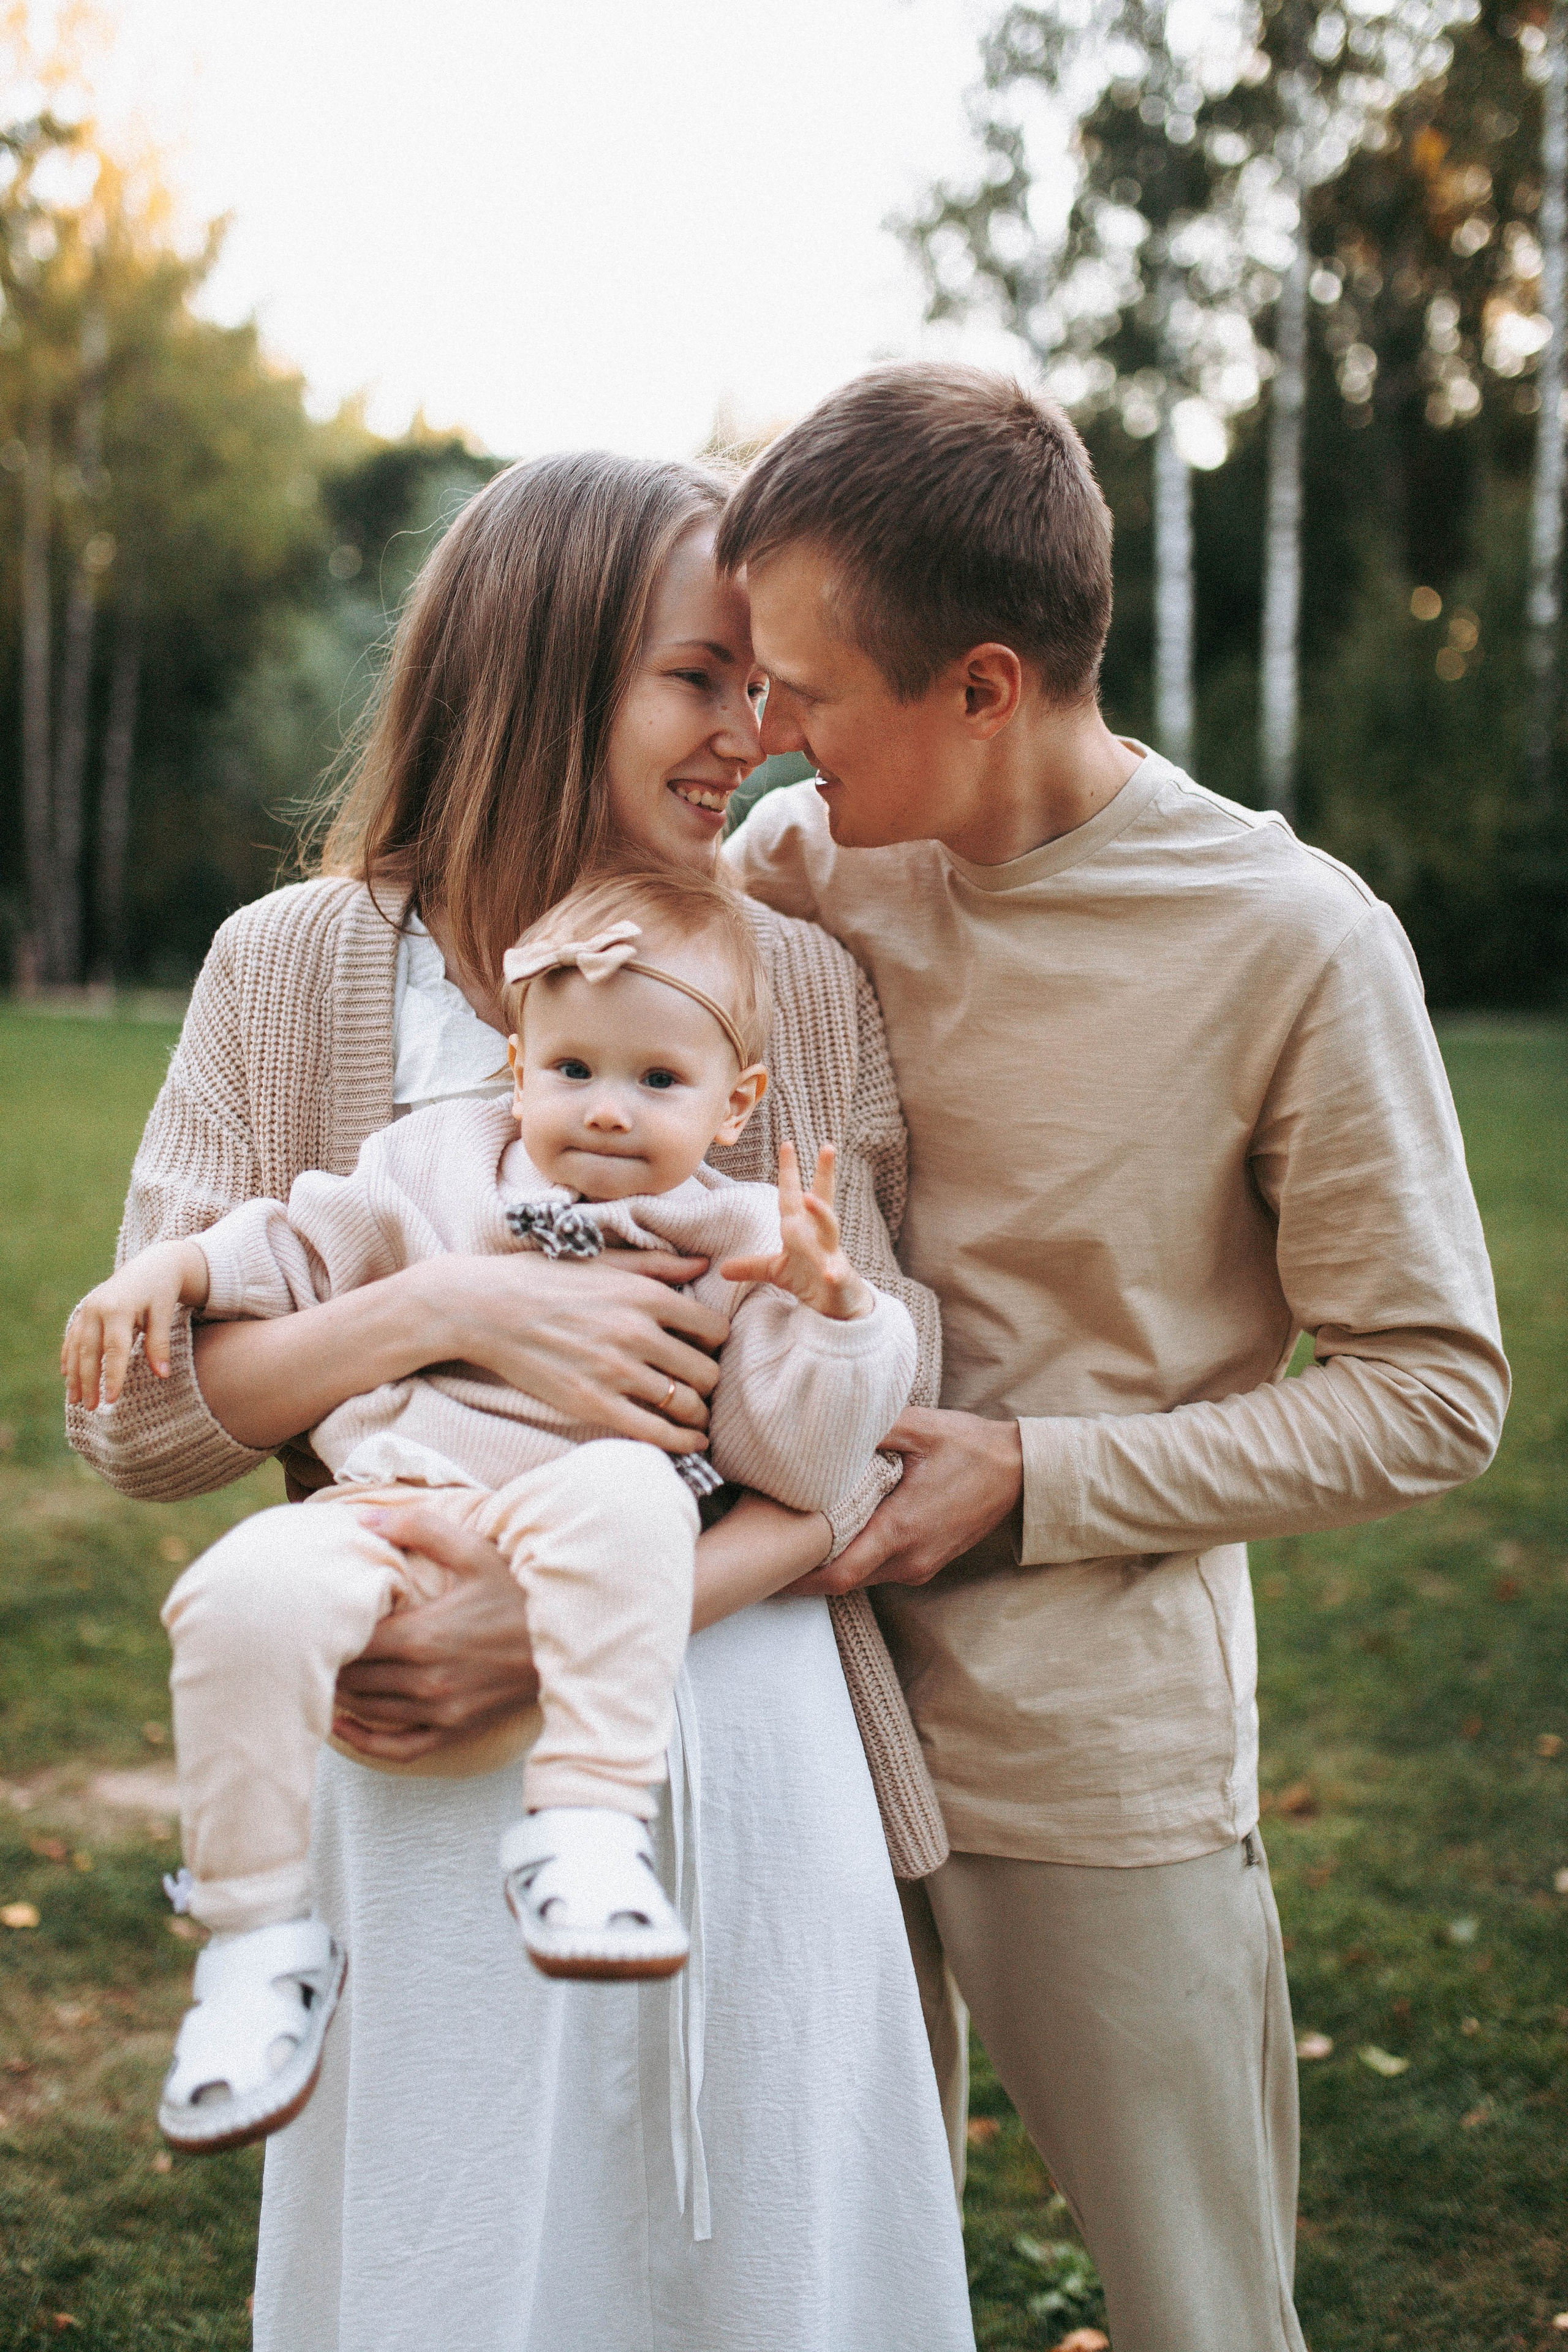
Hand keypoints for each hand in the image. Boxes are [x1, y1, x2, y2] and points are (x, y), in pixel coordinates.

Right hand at [62, 1240, 209, 1408]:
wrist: (151, 1265)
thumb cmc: (161, 1291)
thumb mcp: (164, 1313)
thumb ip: (159, 1343)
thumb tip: (162, 1375)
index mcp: (118, 1309)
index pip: (114, 1349)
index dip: (113, 1376)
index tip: (112, 1400)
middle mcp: (97, 1309)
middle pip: (90, 1352)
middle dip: (89, 1382)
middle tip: (91, 1408)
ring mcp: (87, 1309)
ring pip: (77, 1347)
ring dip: (75, 1375)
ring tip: (76, 1400)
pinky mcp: (84, 1311)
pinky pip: (73, 1337)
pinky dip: (69, 1357)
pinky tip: (67, 1376)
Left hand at [331, 1501, 539, 1762]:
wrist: (568, 1638)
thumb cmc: (517, 1591)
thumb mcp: (474, 1551)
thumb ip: (418, 1527)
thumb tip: (363, 1518)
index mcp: (423, 1636)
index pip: (353, 1642)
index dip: (333, 1630)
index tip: (325, 1615)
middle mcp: (426, 1681)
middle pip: (354, 1677)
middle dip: (333, 1660)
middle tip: (319, 1642)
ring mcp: (441, 1711)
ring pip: (368, 1710)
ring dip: (342, 1693)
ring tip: (325, 1672)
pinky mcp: (455, 1731)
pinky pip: (398, 1749)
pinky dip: (364, 1741)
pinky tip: (342, 1725)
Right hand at [413, 1249, 729, 1452]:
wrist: (485, 1308)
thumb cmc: (543, 1279)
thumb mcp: (605, 1261)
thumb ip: (658, 1264)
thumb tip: (703, 1265)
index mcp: (644, 1295)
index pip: (713, 1330)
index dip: (714, 1343)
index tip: (703, 1349)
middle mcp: (637, 1333)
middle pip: (706, 1371)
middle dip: (708, 1381)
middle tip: (698, 1384)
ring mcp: (615, 1371)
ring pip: (686, 1404)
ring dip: (697, 1413)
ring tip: (694, 1414)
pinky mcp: (592, 1404)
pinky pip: (655, 1432)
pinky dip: (682, 1442)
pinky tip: (691, 1442)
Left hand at [718, 1142, 872, 1320]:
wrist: (837, 1308)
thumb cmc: (808, 1282)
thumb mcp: (775, 1271)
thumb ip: (751, 1265)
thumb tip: (722, 1268)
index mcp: (801, 1230)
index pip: (793, 1197)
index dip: (789, 1172)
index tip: (787, 1144)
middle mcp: (818, 1237)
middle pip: (821, 1200)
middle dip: (825, 1174)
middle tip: (827, 1146)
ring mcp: (830, 1256)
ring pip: (829, 1230)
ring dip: (821, 1213)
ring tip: (809, 1198)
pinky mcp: (839, 1279)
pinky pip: (836, 1274)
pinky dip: (833, 1272)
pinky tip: (830, 1273)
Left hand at [784, 1407, 1023, 1594]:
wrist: (1019, 1471)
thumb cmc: (970, 1446)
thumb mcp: (918, 1426)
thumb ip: (869, 1427)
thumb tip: (822, 1424)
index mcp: (901, 1529)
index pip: (838, 1572)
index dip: (799, 1576)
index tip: (766, 1565)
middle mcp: (909, 1558)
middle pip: (843, 1580)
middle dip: (805, 1571)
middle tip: (767, 1551)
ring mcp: (920, 1566)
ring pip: (861, 1577)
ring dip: (830, 1564)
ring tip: (794, 1540)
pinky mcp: (926, 1563)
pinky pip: (880, 1569)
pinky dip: (854, 1558)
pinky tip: (837, 1534)